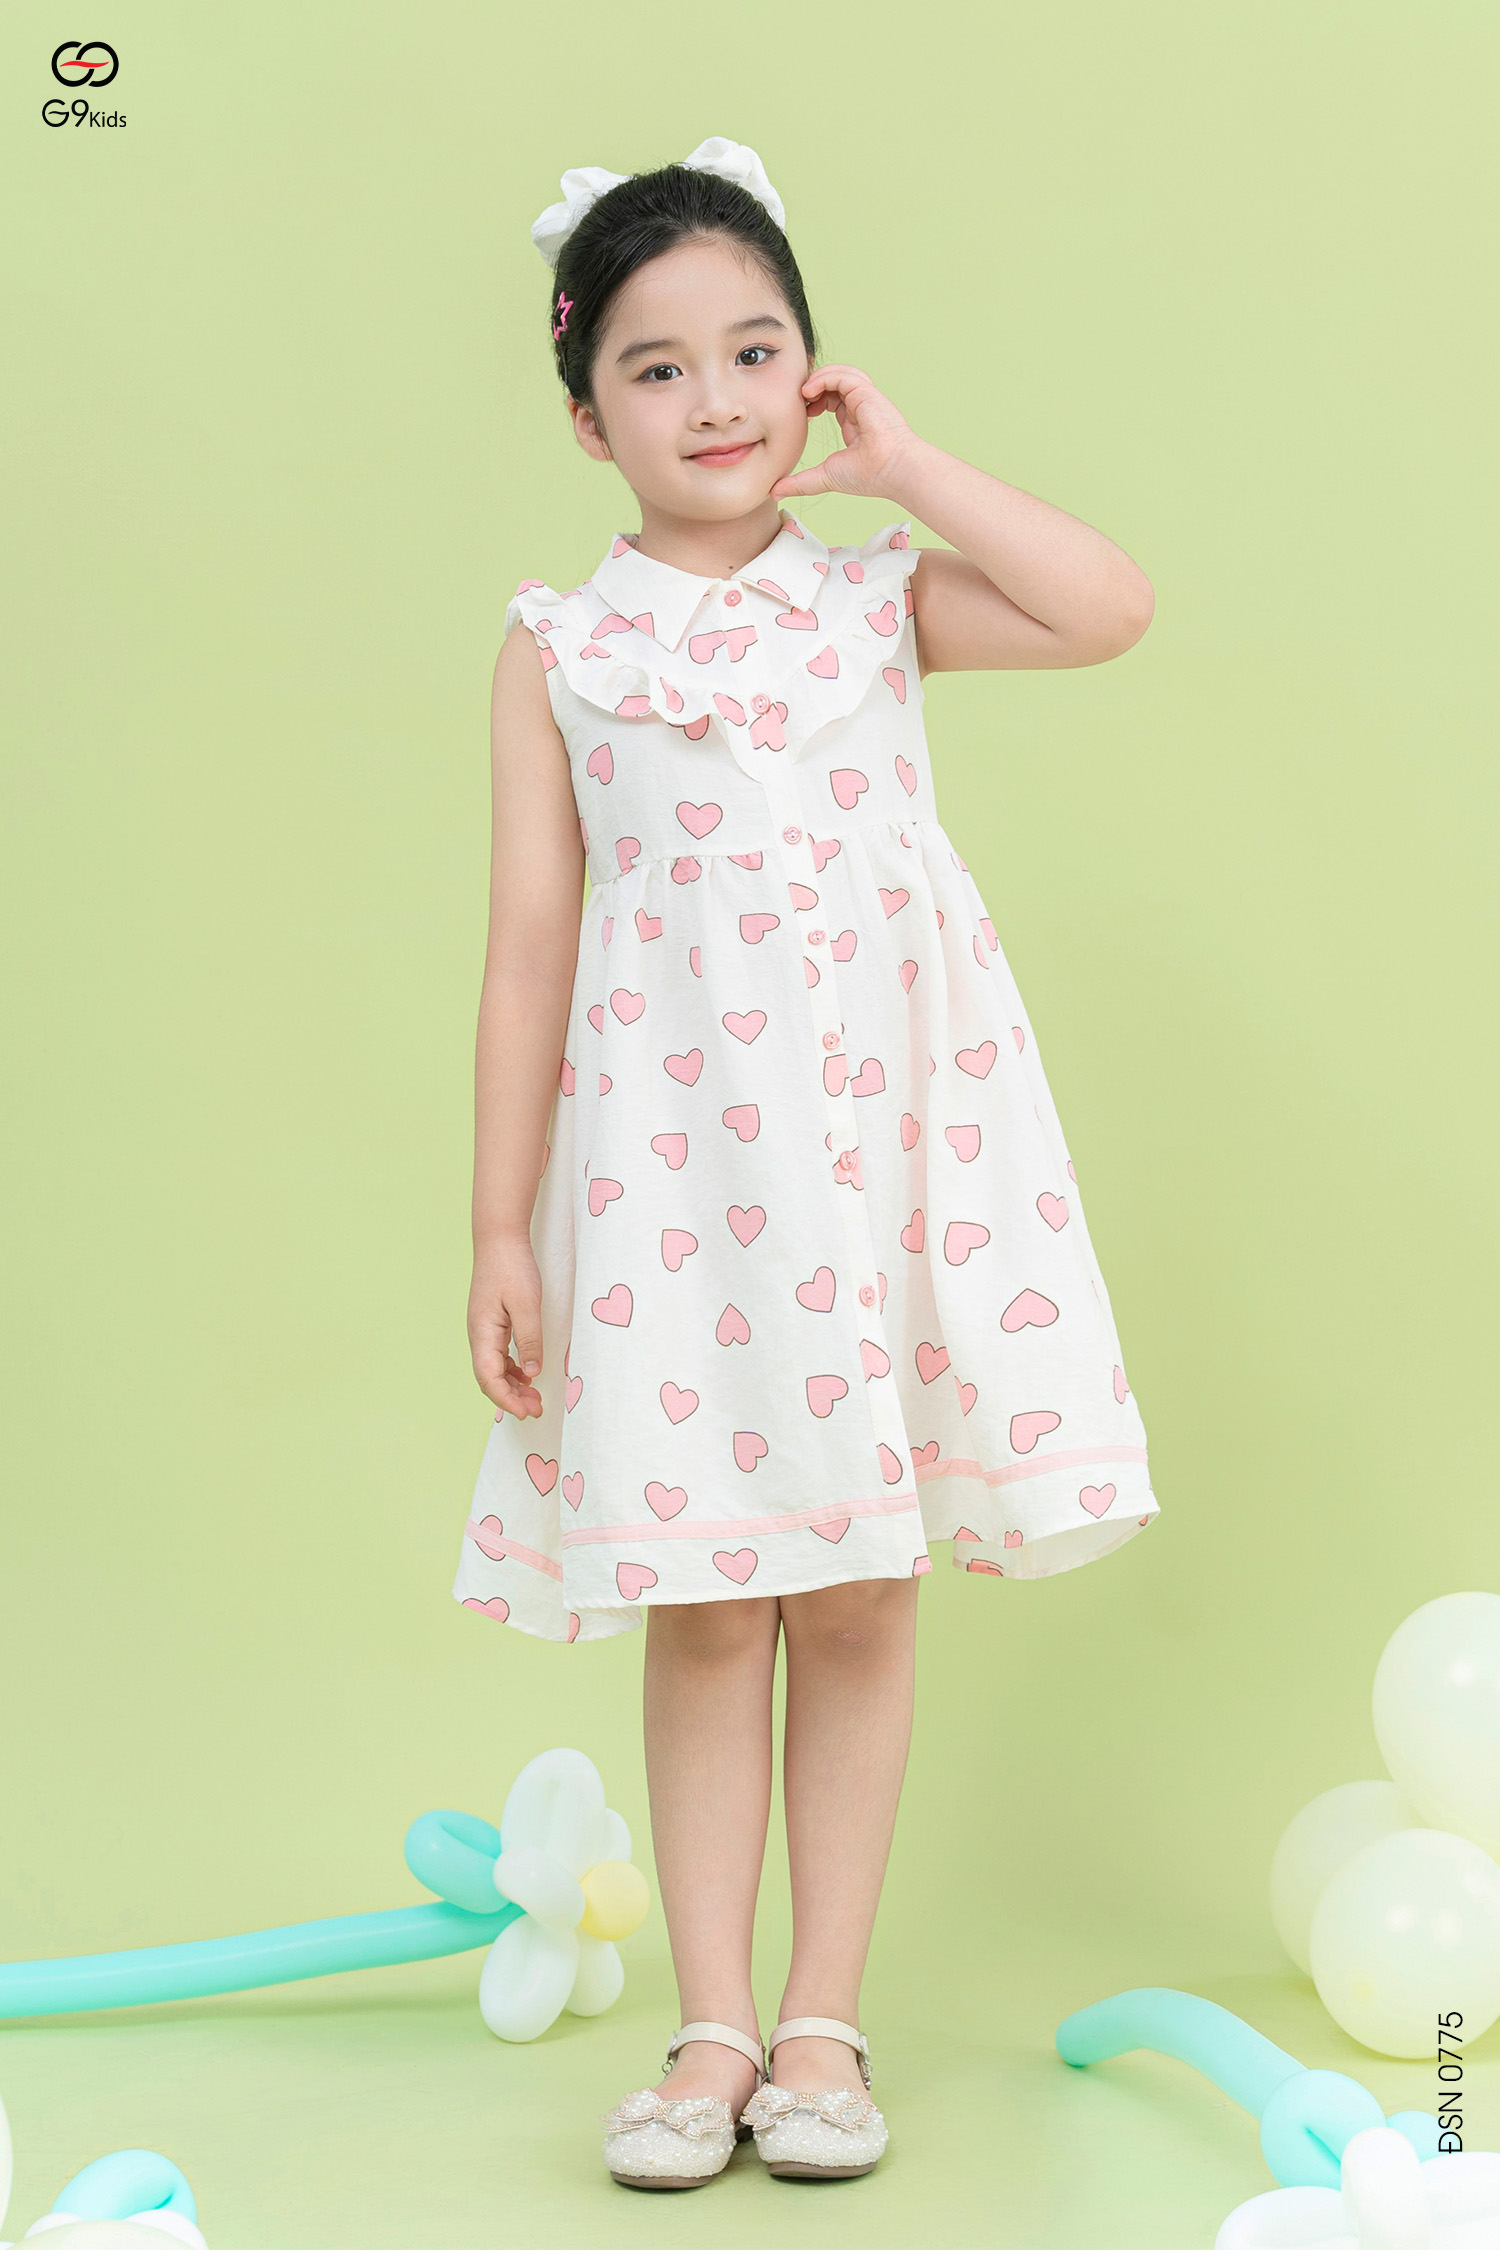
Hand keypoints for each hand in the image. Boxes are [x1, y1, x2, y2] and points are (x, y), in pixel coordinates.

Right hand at [469, 1236, 545, 1418]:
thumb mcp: (527, 1304)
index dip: (506, 1399)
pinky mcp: (492, 1324)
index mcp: (482, 1333)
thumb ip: (529, 1340)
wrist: (500, 1239)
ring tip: (535, 1398)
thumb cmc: (512, 1267)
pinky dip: (513, 1370)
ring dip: (513, 1386)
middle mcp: (478, 1335)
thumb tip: (532, 1374)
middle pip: (490, 1378)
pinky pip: (499, 1355)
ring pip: (494, 1369)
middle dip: (511, 1398)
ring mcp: (484, 1330)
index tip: (526, 1412)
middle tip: (537, 1409)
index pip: (488, 1378)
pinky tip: (528, 1375)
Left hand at [770, 363, 919, 502]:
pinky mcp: (866, 393)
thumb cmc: (867, 476)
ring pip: (839, 374)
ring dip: (817, 379)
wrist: (891, 471)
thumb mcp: (825, 477)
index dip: (814, 399)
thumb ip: (801, 482)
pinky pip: (842, 375)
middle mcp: (860, 407)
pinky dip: (824, 378)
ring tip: (802, 393)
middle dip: (813, 385)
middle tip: (797, 399)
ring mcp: (864, 398)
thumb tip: (775, 492)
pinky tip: (809, 391)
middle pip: (834, 382)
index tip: (801, 413)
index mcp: (854, 422)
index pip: (832, 398)